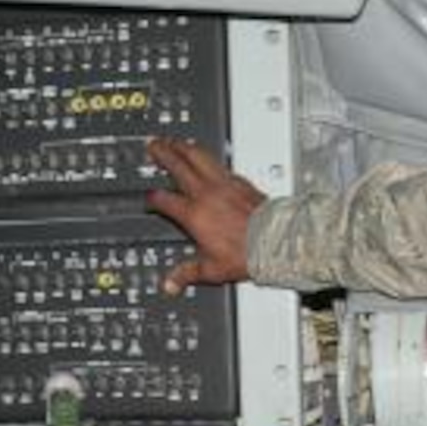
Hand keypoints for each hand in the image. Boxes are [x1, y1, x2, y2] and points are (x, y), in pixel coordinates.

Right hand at [144, 138, 266, 293]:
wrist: (275, 242)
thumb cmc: (247, 254)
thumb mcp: (211, 269)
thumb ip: (187, 274)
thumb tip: (172, 284)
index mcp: (194, 215)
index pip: (165, 200)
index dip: (154, 199)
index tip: (150, 198)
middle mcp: (206, 194)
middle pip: (178, 166)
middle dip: (163, 154)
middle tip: (154, 145)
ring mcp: (224, 184)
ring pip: (199, 156)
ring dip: (185, 147)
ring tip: (177, 141)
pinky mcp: (241, 181)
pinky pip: (220, 164)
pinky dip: (209, 158)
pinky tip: (208, 157)